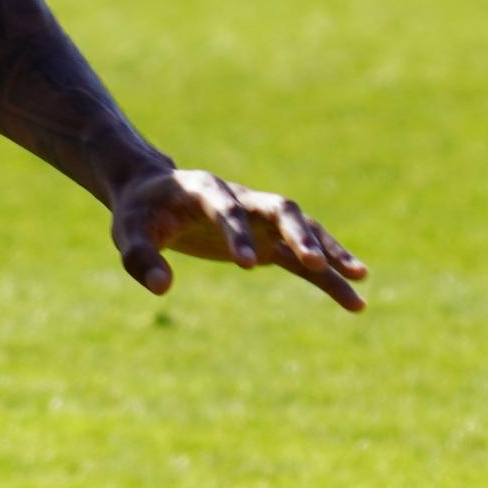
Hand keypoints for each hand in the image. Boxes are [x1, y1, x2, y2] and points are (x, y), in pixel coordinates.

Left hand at [108, 166, 366, 310]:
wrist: (154, 195)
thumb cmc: (140, 213)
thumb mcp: (127, 234)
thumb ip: (140, 259)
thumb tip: (161, 288)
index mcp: (205, 189)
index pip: (227, 207)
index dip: (238, 232)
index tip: (247, 265)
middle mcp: (242, 198)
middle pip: (281, 209)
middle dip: (300, 235)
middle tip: (315, 264)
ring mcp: (260, 219)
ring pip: (304, 229)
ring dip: (330, 252)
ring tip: (360, 279)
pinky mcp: (269, 241)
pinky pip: (304, 258)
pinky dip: (328, 275)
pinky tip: (354, 299)